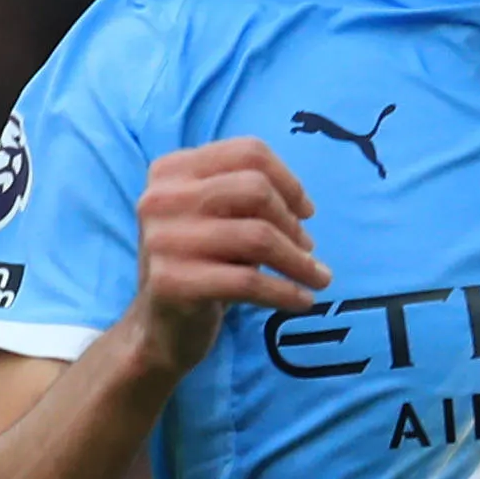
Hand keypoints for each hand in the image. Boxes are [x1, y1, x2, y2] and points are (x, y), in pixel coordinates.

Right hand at [122, 140, 327, 378]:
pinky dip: (286, 292)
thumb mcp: (217, 220)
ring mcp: (164, 239)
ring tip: (319, 279)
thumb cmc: (201, 264)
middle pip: (256, 189)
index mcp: (173, 170)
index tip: (306, 212)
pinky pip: (249, 281)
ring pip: (259, 236)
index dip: (289, 181)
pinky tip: (302, 301)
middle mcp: (162, 198)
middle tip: (308, 250)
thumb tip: (302, 209)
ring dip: (300, 262)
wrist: (160, 325)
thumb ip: (248, 199)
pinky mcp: (173, 281)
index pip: (248, 152)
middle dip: (293, 223)